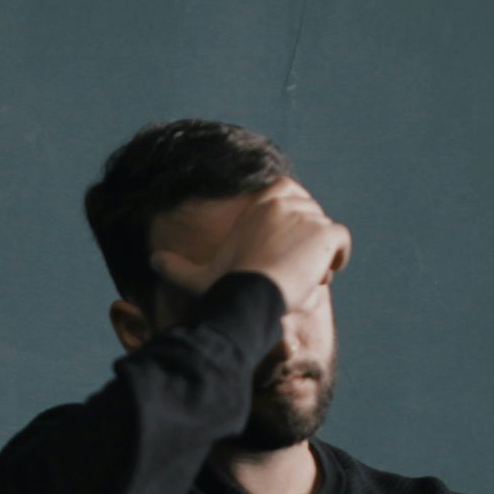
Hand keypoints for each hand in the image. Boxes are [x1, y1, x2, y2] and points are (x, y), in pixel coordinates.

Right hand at [148, 176, 351, 312]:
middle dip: (305, 243)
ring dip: (318, 256)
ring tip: (300, 279)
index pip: (291, 201)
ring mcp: (308, 214)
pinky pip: (341, 242)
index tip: (281, 252)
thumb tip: (152, 261)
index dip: (289, 227)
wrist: (250, 294)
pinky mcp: (326, 232)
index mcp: (262, 200)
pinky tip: (320, 275)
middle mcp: (286, 199)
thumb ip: (176, 266)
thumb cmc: (225, 285)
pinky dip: (337, 258)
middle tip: (289, 272)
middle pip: (310, 218)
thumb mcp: (198, 275)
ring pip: (324, 234)